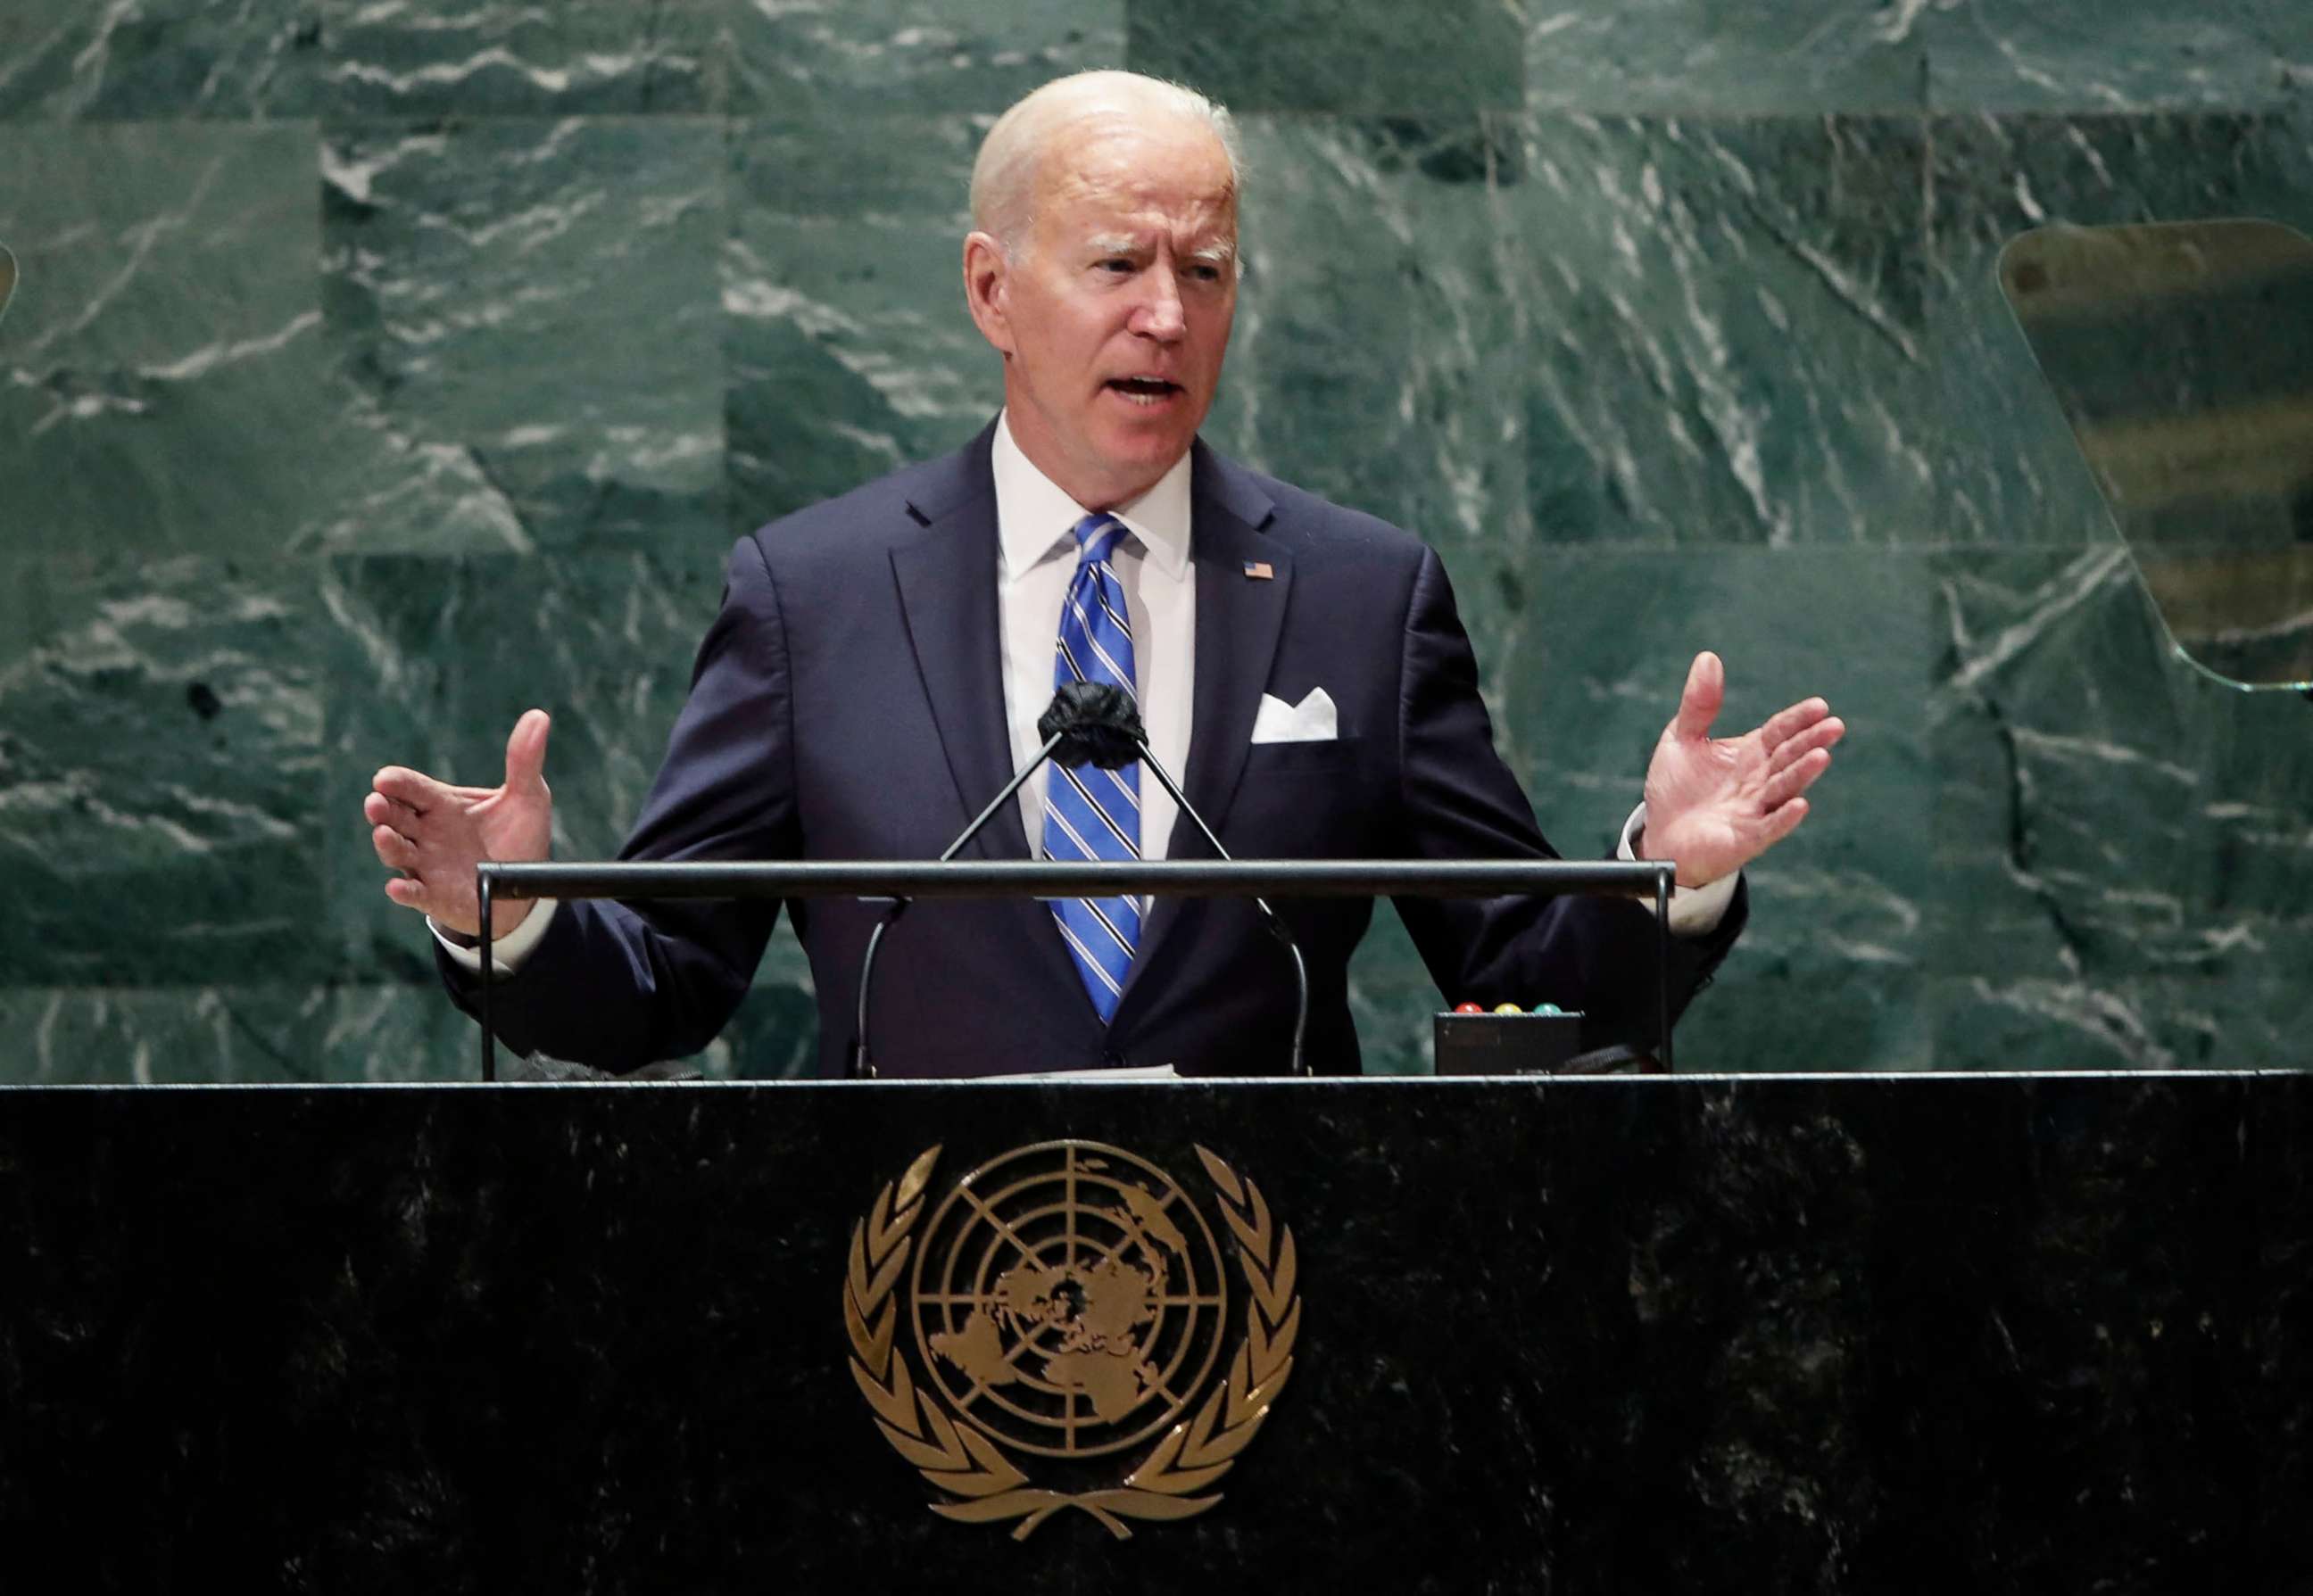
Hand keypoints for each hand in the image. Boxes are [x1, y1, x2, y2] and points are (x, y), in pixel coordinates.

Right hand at [365, 710, 553, 938]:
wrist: (522, 888)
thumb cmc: (518, 838)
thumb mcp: (528, 797)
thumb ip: (525, 761)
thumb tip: (540, 716)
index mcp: (441, 805)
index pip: (411, 789)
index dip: (396, 783)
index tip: (385, 779)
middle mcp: (426, 833)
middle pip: (394, 817)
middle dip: (382, 810)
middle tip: (375, 803)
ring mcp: (426, 865)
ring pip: (397, 852)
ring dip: (388, 845)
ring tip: (383, 835)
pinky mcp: (434, 896)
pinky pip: (414, 893)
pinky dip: (405, 891)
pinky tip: (399, 888)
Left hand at [1640, 653, 1841, 887]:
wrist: (1661, 835)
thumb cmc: (1678, 788)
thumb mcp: (1682, 738)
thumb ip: (1699, 703)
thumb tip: (1709, 657)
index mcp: (1751, 753)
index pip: (1781, 731)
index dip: (1799, 719)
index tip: (1820, 705)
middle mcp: (1760, 779)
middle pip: (1789, 757)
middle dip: (1811, 742)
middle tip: (1834, 726)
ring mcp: (1756, 809)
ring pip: (1784, 788)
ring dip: (1803, 773)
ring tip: (1822, 756)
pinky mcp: (1746, 837)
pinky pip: (1769, 827)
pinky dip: (1784, 817)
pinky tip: (1800, 804)